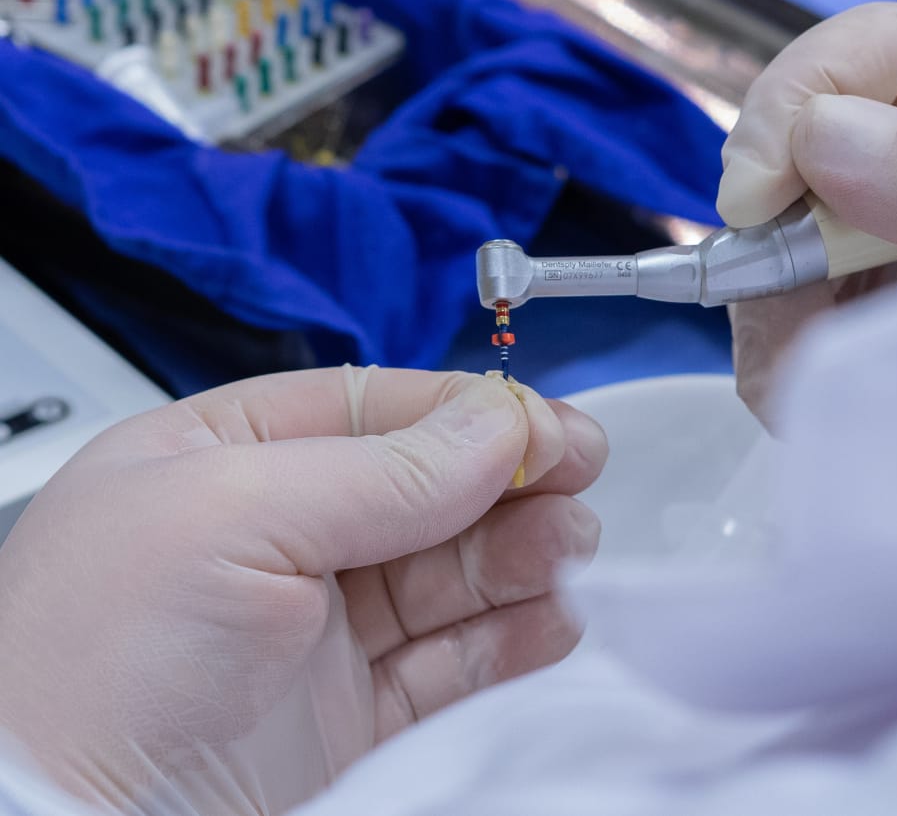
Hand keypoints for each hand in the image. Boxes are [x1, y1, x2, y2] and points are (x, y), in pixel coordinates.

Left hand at [0, 367, 606, 814]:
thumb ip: (381, 472)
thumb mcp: (233, 516)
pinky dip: (509, 639)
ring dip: (519, 554)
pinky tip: (550, 620)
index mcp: (222, 460)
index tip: (545, 424)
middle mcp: (271, 538)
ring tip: (571, 550)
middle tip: (577, 477)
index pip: (372, 411)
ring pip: (445, 573)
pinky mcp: (345, 717)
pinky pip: (448, 663)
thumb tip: (496, 424)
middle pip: (421, 488)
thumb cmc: (86, 663)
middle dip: (505, 480)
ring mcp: (311, 632)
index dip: (466, 412)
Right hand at [715, 3, 896, 426]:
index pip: (878, 48)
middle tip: (781, 297)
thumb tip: (822, 132)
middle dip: (774, 217)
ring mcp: (885, 242)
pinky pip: (771, 308)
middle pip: (805, 138)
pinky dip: (774, 353)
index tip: (756, 193)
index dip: (799, 97)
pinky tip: (813, 386)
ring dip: (771, 304)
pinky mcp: (854, 308)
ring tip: (815, 369)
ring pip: (772, 232)